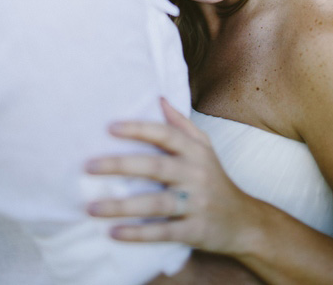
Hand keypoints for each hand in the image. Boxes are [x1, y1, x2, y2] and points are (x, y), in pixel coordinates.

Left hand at [85, 99, 253, 254]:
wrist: (244, 221)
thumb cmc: (215, 179)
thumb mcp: (205, 148)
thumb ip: (181, 124)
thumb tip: (159, 98)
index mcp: (195, 151)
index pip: (165, 135)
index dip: (139, 129)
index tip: (110, 127)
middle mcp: (196, 174)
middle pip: (155, 166)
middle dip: (120, 165)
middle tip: (88, 166)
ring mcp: (196, 203)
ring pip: (155, 202)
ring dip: (121, 205)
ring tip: (91, 207)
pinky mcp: (195, 230)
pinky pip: (163, 231)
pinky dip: (138, 233)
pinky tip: (113, 232)